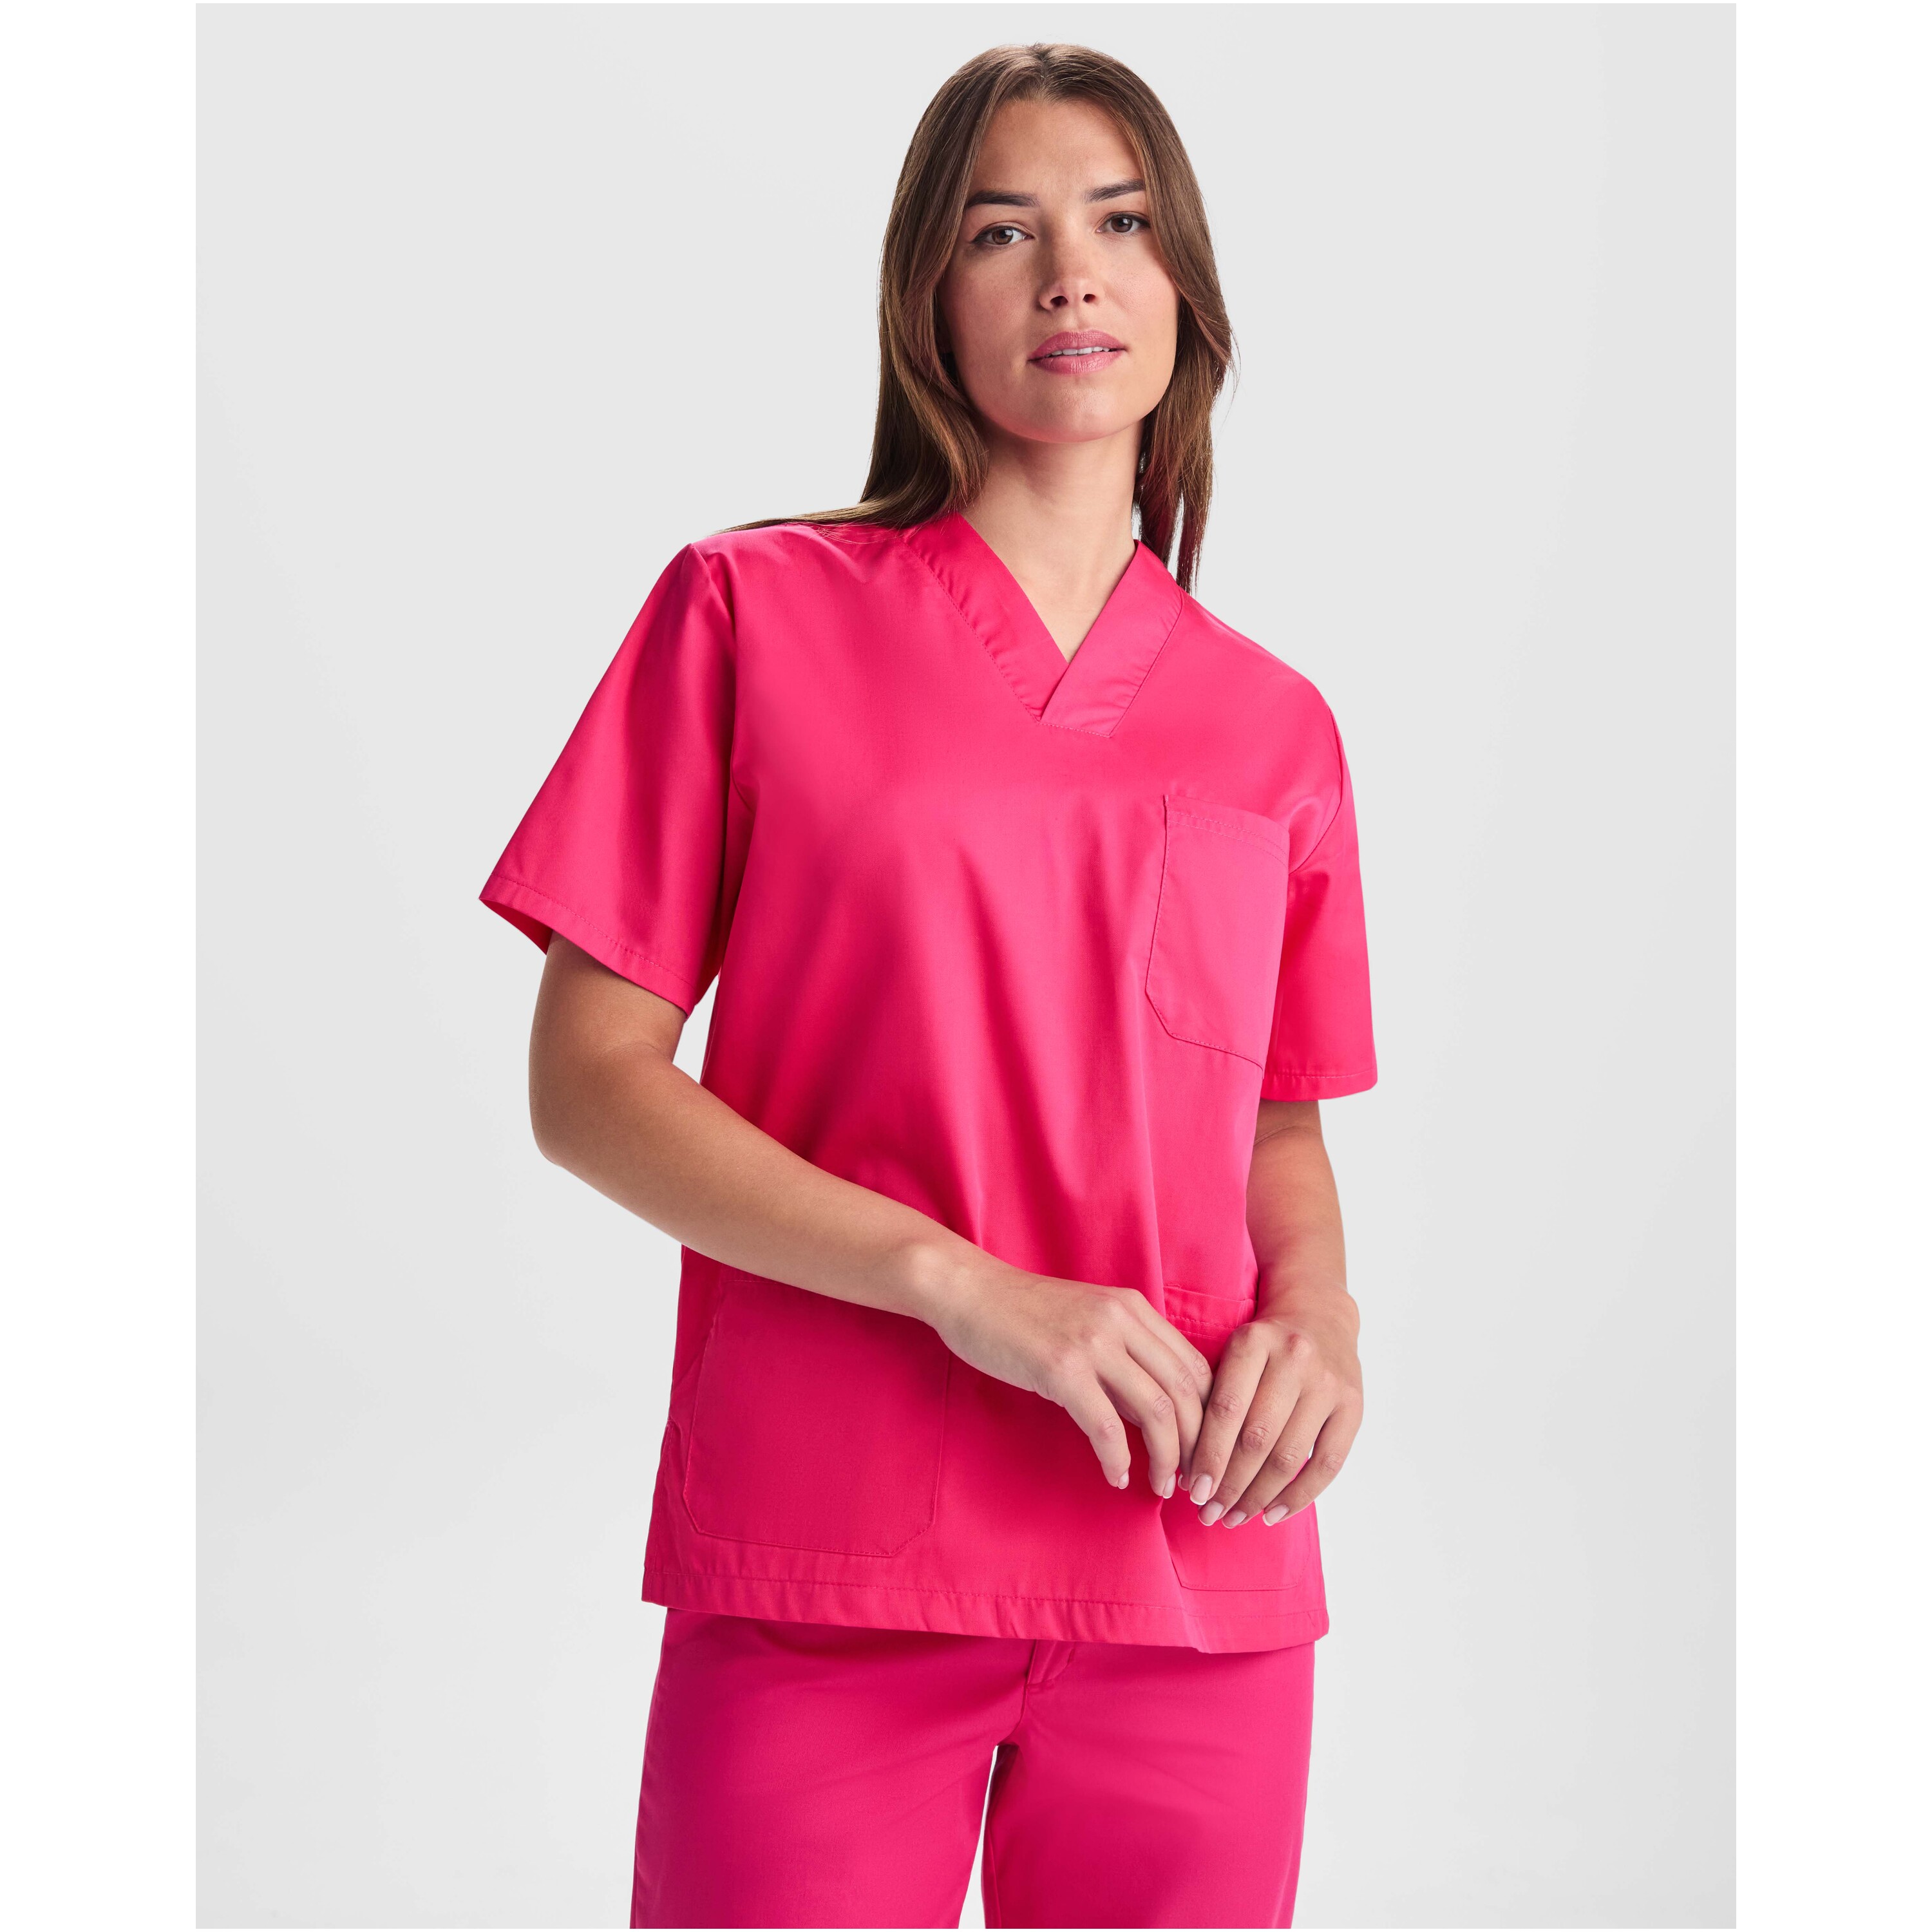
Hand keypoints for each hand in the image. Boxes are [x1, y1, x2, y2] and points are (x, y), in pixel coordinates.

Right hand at [923, 1268, 1215, 1497]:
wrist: (969, 1292)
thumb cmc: (1025, 1314)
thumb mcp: (1089, 1321)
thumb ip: (1126, 1357)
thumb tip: (1158, 1414)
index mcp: (1134, 1308)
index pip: (1196, 1368)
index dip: (1208, 1417)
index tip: (1202, 1452)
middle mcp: (1122, 1320)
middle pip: (1187, 1393)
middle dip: (1197, 1446)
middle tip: (1192, 1481)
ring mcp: (1092, 1343)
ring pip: (1157, 1411)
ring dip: (1167, 1459)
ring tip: (1162, 1486)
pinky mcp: (1060, 1368)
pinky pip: (1105, 1425)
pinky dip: (1117, 1458)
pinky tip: (1116, 1476)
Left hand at [1183, 1292, 1361, 1527]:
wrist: (1319, 1316)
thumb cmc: (1262, 1347)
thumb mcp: (1232, 1353)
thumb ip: (1211, 1400)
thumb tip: (1192, 1474)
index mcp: (1253, 1341)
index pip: (1225, 1409)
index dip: (1207, 1456)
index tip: (1192, 1491)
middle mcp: (1294, 1358)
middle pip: (1256, 1438)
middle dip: (1229, 1484)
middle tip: (1209, 1514)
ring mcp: (1328, 1382)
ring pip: (1289, 1455)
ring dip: (1258, 1496)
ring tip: (1235, 1518)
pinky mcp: (1353, 1405)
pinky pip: (1327, 1463)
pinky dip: (1299, 1495)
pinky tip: (1273, 1514)